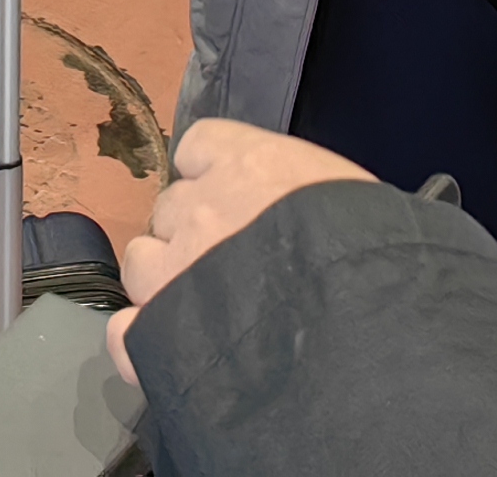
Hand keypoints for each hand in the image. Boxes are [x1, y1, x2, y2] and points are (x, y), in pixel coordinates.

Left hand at [104, 121, 376, 381]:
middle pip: (170, 207)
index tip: (229, 196)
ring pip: (140, 262)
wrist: (354, 337)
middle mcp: (200, 209)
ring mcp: (171, 272)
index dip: (210, 173)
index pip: (201, 146)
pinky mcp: (154, 336)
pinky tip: (169, 351)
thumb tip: (312, 210)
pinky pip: (125, 330)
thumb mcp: (356, 202)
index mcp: (251, 165)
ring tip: (200, 310)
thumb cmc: (371, 262)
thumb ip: (312, 195)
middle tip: (227, 264)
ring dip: (162, 280)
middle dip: (191, 231)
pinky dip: (142, 340)